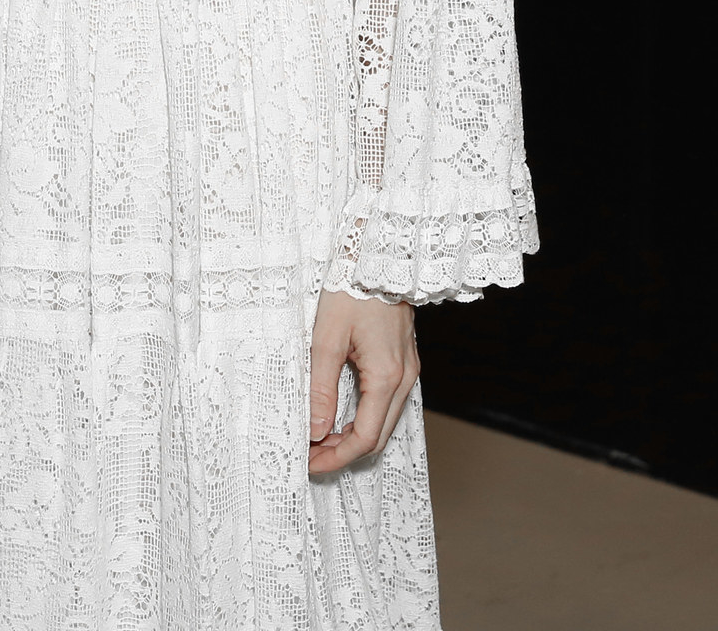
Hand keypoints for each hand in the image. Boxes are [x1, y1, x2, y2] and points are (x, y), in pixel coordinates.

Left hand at [307, 289, 417, 474]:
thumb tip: (316, 430)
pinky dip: (364, 417)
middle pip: (378, 437)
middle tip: (311, 455)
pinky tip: (341, 414)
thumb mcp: (326, 339)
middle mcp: (404, 378)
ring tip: (320, 436)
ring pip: (384, 422)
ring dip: (354, 436)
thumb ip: (321, 388)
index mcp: (386, 376)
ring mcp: (408, 370)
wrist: (381, 256)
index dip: (336, 457)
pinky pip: (387, 403)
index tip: (310, 461)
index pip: (365, 438)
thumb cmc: (352, 290)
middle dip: (344, 452)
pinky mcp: (404, 361)